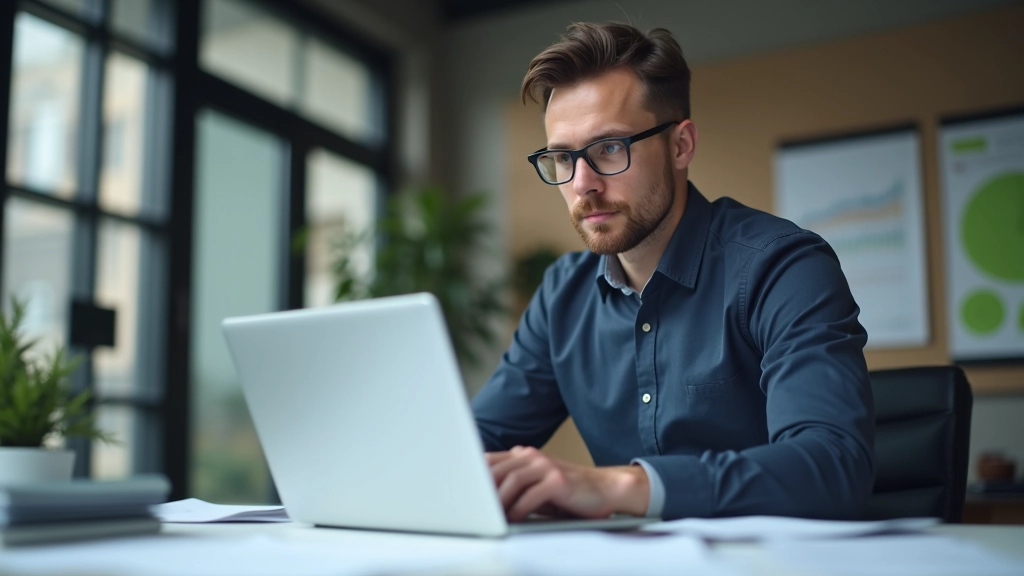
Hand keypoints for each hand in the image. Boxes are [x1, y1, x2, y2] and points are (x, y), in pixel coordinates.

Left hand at [485, 446, 649, 520]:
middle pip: (497, 470)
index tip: (462, 494)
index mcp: (523, 455)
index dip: (474, 477)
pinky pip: (531, 495)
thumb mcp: (535, 485)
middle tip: (474, 510)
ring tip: (493, 517)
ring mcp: (546, 466)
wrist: (604, 489)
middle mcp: (532, 456)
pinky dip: (519, 509)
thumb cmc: (566, 492)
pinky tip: (515, 518)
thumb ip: (512, 484)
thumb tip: (481, 499)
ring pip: (512, 481)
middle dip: (483, 493)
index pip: (489, 461)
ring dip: (499, 502)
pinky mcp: (558, 481)